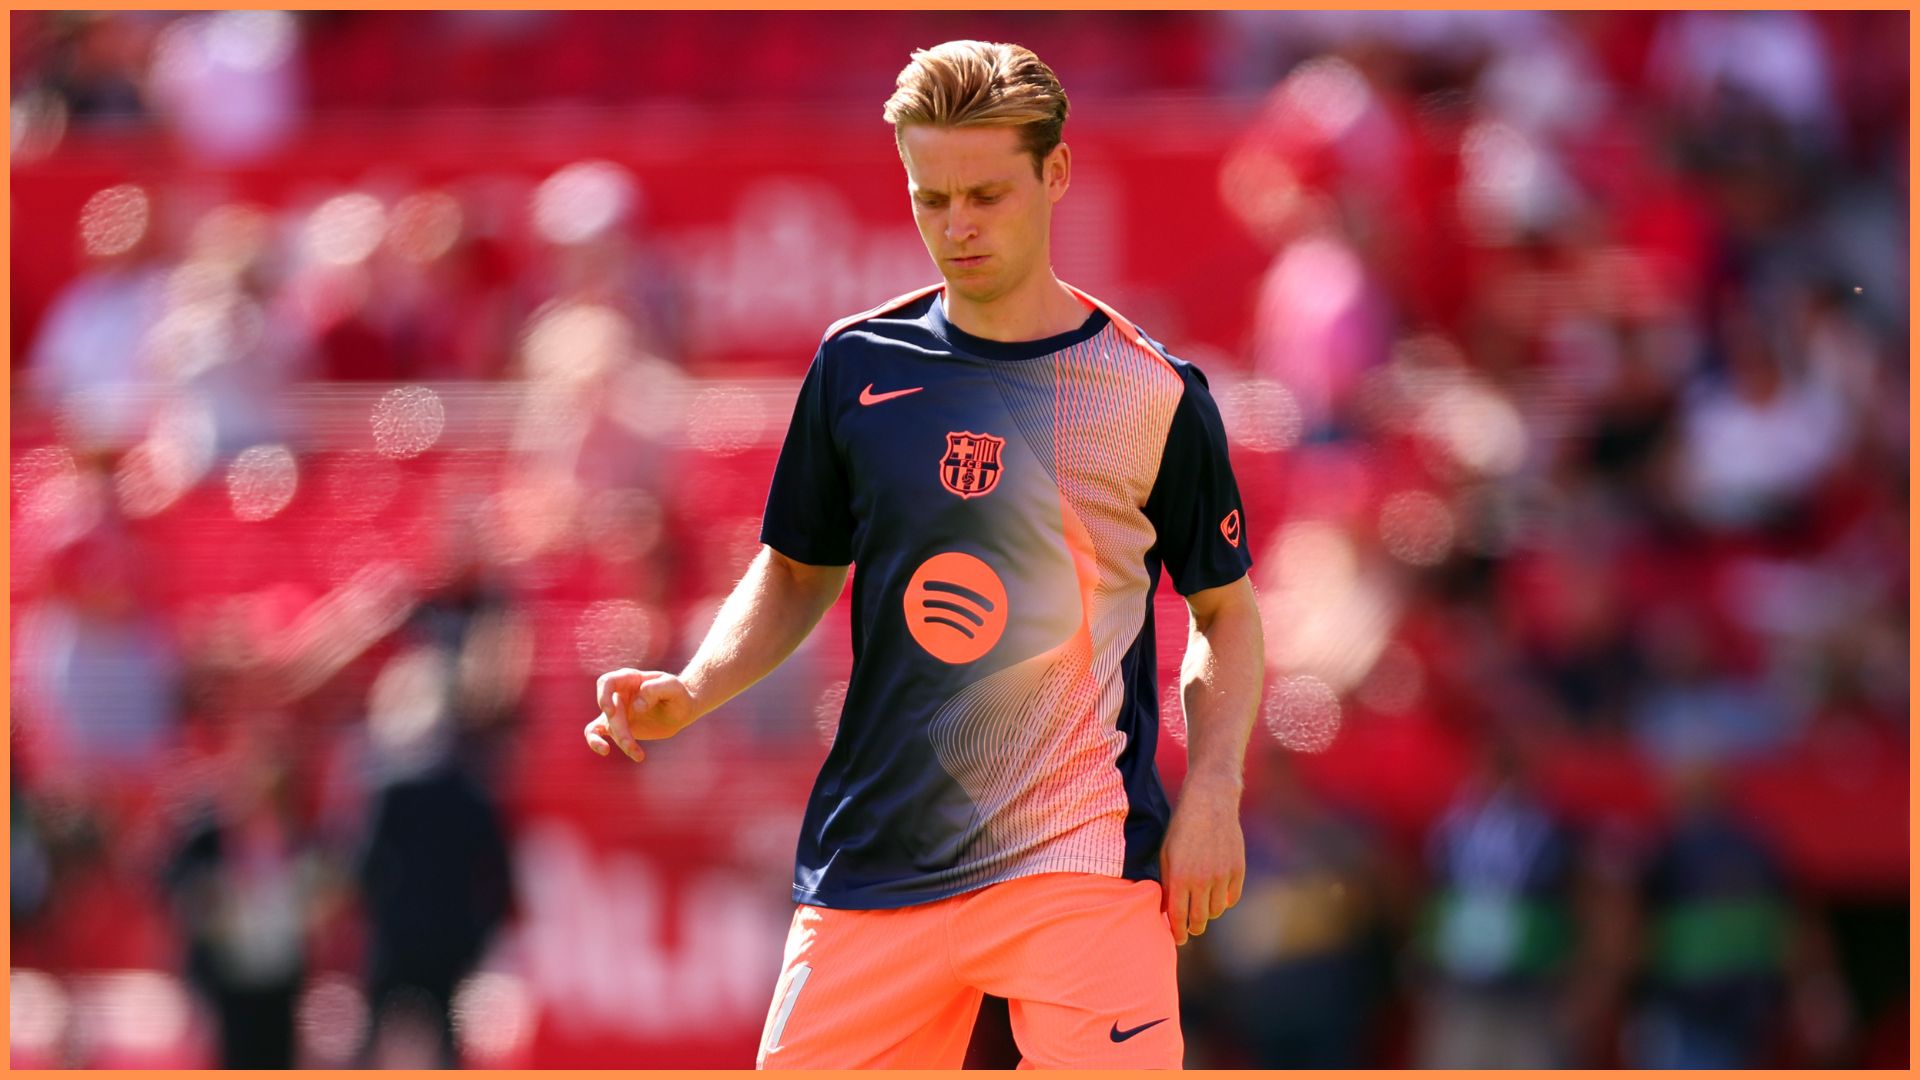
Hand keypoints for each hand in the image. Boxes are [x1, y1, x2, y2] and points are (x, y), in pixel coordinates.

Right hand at [584, 668, 695, 762]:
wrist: (682, 709)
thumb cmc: (677, 694)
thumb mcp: (673, 687)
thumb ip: (655, 690)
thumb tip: (636, 707)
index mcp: (629, 679)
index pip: (606, 682)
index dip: (604, 696)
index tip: (610, 712)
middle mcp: (618, 694)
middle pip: (609, 711)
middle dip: (620, 731)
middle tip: (632, 746)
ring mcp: (616, 711)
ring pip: (602, 726)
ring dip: (618, 740)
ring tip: (636, 754)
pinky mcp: (617, 727)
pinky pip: (596, 733)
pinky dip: (596, 743)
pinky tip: (606, 751)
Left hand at [1158, 779, 1245, 945]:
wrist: (1209, 803)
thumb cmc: (1182, 828)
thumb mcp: (1166, 855)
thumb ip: (1167, 884)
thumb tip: (1167, 911)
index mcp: (1180, 878)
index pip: (1178, 917)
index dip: (1177, 932)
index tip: (1177, 939)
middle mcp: (1202, 881)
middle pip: (1199, 919)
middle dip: (1193, 928)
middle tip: (1190, 929)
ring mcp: (1222, 876)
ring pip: (1216, 910)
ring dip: (1208, 912)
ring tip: (1202, 907)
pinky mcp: (1238, 870)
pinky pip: (1232, 898)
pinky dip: (1224, 900)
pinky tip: (1217, 895)